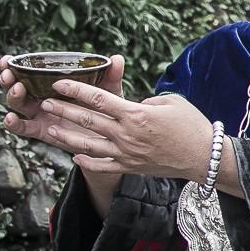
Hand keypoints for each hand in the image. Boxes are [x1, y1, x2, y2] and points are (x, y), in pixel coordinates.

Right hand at [0, 53, 124, 126]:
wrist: (109, 136)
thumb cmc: (106, 108)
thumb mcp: (108, 92)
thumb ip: (111, 76)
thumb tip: (117, 58)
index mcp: (52, 84)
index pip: (29, 71)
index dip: (16, 65)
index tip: (7, 59)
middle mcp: (42, 97)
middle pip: (17, 86)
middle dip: (9, 79)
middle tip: (9, 73)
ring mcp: (40, 114)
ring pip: (18, 105)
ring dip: (13, 97)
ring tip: (18, 89)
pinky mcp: (42, 131)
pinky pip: (23, 128)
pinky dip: (14, 124)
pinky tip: (11, 118)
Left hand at [8, 77, 215, 180]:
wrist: (204, 156)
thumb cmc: (192, 125)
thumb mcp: (171, 102)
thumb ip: (146, 101)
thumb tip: (134, 105)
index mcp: (135, 114)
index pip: (98, 98)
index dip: (75, 89)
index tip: (59, 83)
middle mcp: (126, 134)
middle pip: (87, 120)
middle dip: (63, 110)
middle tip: (46, 103)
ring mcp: (126, 153)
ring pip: (87, 144)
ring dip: (67, 136)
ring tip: (51, 128)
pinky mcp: (130, 167)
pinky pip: (102, 166)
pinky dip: (87, 163)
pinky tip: (75, 158)